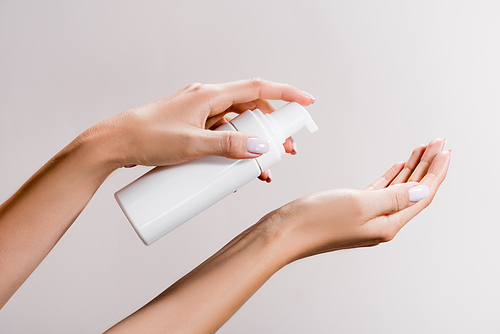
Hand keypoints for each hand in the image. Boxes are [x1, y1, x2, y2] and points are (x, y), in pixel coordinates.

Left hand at [86, 78, 314, 180]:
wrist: (113, 144)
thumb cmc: (146, 138)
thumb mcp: (192, 145)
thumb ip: (227, 146)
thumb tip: (260, 148)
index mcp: (209, 95)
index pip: (257, 88)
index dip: (286, 94)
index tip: (307, 103)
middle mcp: (206, 99)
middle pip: (251, 107)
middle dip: (272, 127)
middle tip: (285, 150)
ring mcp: (198, 114)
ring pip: (236, 123)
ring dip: (253, 141)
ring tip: (264, 167)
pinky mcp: (191, 128)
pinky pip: (221, 133)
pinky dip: (234, 147)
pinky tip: (237, 169)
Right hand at [262, 138, 450, 261]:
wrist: (284, 233)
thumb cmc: (315, 221)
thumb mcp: (359, 204)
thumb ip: (393, 197)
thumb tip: (424, 191)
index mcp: (387, 224)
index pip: (422, 194)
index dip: (436, 170)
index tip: (445, 148)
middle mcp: (380, 223)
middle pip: (413, 190)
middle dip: (428, 165)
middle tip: (438, 142)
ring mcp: (367, 217)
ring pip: (398, 188)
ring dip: (412, 168)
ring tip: (422, 149)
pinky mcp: (353, 210)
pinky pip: (381, 191)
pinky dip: (392, 177)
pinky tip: (398, 166)